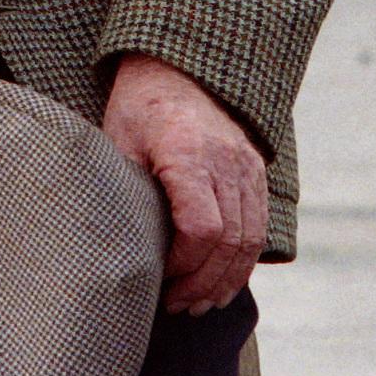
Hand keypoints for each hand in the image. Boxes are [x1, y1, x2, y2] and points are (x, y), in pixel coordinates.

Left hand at [102, 54, 266, 314]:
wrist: (173, 68)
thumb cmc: (136, 110)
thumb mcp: (116, 144)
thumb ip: (124, 193)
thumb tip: (118, 253)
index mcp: (188, 153)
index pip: (202, 228)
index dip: (183, 265)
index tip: (159, 277)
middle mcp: (226, 160)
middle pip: (229, 241)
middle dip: (202, 284)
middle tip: (176, 307)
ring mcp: (247, 165)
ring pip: (249, 240)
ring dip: (225, 280)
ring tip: (198, 304)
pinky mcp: (255, 171)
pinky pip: (258, 226)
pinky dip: (243, 261)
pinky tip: (221, 282)